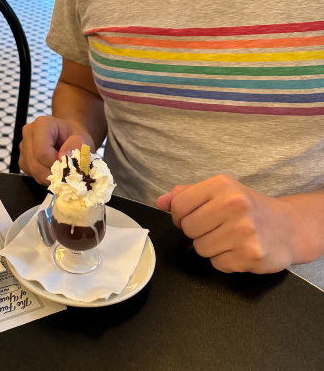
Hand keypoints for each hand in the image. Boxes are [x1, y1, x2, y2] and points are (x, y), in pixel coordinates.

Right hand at [19, 115, 93, 184]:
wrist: (67, 135)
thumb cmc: (74, 135)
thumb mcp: (83, 137)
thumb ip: (77, 144)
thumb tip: (65, 157)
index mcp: (41, 124)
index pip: (42, 151)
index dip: (56, 163)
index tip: (69, 164)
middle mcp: (28, 134)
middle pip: (35, 163)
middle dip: (53, 173)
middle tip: (67, 173)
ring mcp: (23, 147)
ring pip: (33, 171)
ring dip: (49, 177)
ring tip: (61, 172)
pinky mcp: (22, 159)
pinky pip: (31, 174)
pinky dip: (44, 178)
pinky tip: (53, 171)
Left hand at [156, 175, 294, 273]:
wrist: (288, 227)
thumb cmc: (248, 208)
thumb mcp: (220, 192)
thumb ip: (187, 195)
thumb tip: (160, 202)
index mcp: (222, 185)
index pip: (179, 205)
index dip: (180, 216)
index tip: (194, 216)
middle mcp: (233, 205)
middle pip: (188, 229)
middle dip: (197, 232)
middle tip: (216, 227)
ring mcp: (243, 231)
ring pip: (200, 249)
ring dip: (211, 247)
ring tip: (229, 238)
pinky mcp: (250, 255)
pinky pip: (217, 264)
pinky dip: (225, 260)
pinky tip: (239, 249)